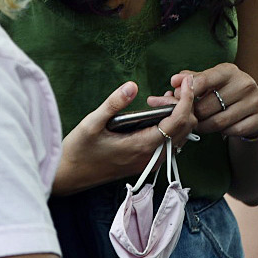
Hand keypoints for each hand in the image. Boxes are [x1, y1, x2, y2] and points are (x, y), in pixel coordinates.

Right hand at [55, 79, 197, 193]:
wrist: (70, 176)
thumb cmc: (79, 149)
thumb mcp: (92, 123)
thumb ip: (114, 104)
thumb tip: (133, 85)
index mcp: (142, 145)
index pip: (178, 121)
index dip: (187, 99)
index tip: (187, 81)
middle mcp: (152, 156)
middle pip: (185, 128)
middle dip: (182, 105)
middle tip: (161, 92)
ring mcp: (151, 161)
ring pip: (180, 136)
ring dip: (177, 115)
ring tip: (158, 100)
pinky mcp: (147, 162)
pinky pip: (171, 142)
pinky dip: (172, 125)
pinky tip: (155, 113)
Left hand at [154, 63, 257, 140]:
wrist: (256, 106)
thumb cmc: (226, 92)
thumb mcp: (211, 82)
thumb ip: (192, 80)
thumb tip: (175, 80)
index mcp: (229, 71)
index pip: (203, 80)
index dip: (187, 92)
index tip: (178, 99)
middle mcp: (245, 83)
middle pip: (208, 106)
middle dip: (195, 115)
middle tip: (191, 117)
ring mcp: (256, 100)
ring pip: (219, 122)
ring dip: (206, 127)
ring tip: (202, 124)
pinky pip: (234, 131)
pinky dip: (223, 132)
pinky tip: (222, 127)